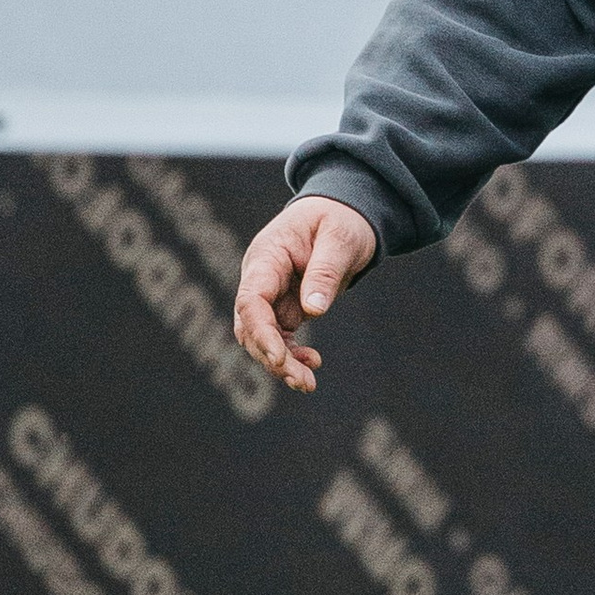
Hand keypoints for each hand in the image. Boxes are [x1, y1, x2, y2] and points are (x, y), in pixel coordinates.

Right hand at [233, 196, 377, 393]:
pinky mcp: (282, 305)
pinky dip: (291, 354)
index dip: (261, 332)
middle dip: (272, 356)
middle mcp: (260, 277)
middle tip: (304, 381)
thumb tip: (313, 311)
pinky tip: (312, 363)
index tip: (279, 357)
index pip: (250, 300)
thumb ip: (325, 271)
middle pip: (251, 325)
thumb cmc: (340, 219)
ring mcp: (269, 293)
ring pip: (261, 337)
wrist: (343, 211)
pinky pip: (279, 336)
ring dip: (280, 362)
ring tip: (308, 383)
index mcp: (267, 256)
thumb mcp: (341, 238)